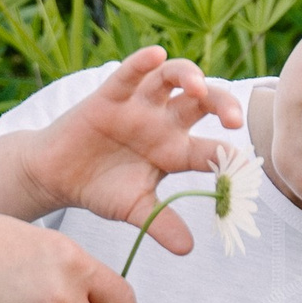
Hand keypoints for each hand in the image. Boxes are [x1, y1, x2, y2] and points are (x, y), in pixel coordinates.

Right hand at [25, 47, 246, 254]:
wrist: (57, 176)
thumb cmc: (101, 188)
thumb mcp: (134, 209)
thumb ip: (161, 223)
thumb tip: (188, 249)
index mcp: (175, 151)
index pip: (211, 149)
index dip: (230, 157)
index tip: (244, 169)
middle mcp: (163, 122)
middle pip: (202, 103)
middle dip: (222, 105)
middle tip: (233, 120)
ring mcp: (138, 106)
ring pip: (171, 78)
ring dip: (188, 76)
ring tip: (197, 87)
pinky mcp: (110, 96)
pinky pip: (129, 74)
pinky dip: (142, 61)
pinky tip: (156, 54)